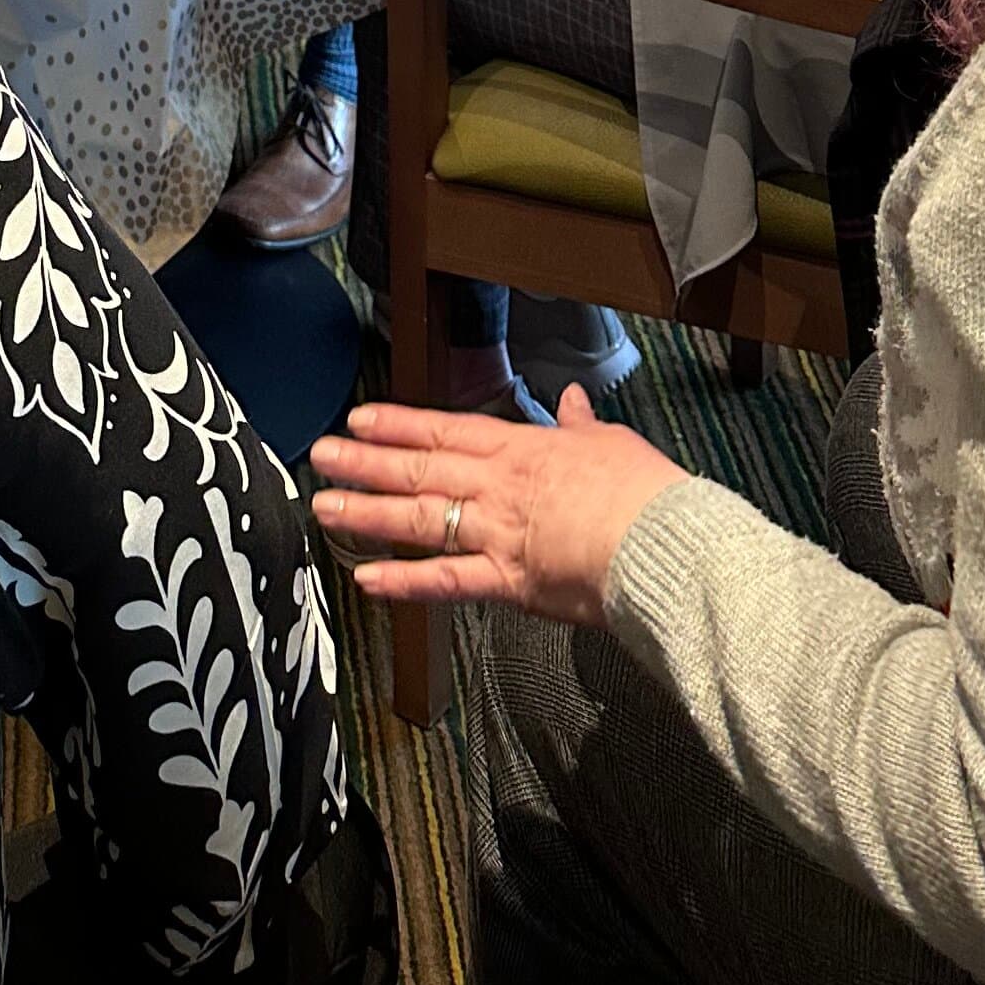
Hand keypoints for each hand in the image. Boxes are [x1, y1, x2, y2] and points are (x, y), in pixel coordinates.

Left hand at [309, 388, 680, 626]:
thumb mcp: (610, 443)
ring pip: (419, 518)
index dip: (400, 423)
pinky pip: (446, 582)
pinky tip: (368, 579)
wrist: (663, 542)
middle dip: (365, 460)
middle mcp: (498, 487)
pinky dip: (405, 581)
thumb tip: (573, 402)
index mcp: (522, 450)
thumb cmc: (644, 494)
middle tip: (322, 453)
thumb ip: (581, 425)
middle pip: (419, 468)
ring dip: (367, 510)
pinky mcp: (508, 582)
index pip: (446, 431)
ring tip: (325, 505)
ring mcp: (497, 533)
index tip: (362, 418)